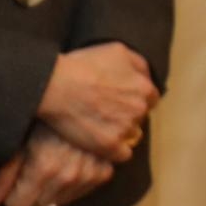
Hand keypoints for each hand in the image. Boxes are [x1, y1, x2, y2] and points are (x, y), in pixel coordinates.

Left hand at [0, 126, 116, 205]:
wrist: (80, 96)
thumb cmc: (44, 117)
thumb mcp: (17, 143)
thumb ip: (2, 177)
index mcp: (45, 168)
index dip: (12, 195)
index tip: (15, 180)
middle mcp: (70, 175)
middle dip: (31, 195)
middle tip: (32, 170)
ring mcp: (90, 174)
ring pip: (59, 203)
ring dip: (52, 190)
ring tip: (52, 164)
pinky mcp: (104, 172)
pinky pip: (80, 194)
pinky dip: (72, 185)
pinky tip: (69, 164)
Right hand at [37, 42, 157, 160]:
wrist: (55, 85)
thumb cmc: (83, 65)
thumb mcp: (118, 51)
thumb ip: (139, 64)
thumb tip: (146, 75)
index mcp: (144, 88)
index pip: (149, 99)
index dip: (134, 99)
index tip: (119, 101)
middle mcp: (139, 109)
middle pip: (140, 117)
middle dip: (126, 115)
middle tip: (105, 113)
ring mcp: (125, 128)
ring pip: (131, 136)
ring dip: (119, 133)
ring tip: (98, 128)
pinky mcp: (109, 145)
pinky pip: (122, 155)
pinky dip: (113, 151)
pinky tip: (100, 145)